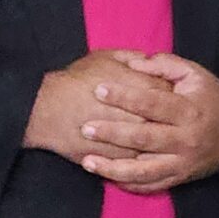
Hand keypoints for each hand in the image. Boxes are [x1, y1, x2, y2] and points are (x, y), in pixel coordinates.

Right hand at [25, 50, 157, 160]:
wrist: (49, 109)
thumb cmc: (76, 80)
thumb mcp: (103, 57)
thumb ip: (131, 57)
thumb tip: (149, 61)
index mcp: (140, 87)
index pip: (168, 92)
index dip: (169, 92)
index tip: (164, 94)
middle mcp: (140, 114)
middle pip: (166, 119)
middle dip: (166, 118)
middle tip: (162, 117)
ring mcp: (130, 139)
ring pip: (154, 143)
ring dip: (156, 140)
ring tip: (150, 135)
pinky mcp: (119, 158)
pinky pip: (138, 161)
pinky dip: (141, 157)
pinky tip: (138, 151)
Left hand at [76, 52, 218, 193]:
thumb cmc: (212, 98)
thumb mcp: (196, 74)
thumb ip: (165, 66)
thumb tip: (134, 63)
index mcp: (188, 111)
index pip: (152, 103)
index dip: (124, 96)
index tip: (99, 89)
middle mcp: (185, 140)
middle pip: (144, 139)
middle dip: (112, 133)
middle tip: (85, 127)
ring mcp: (182, 163)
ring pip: (144, 171)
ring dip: (114, 168)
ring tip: (87, 161)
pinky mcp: (180, 178)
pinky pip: (152, 185)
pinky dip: (129, 184)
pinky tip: (107, 178)